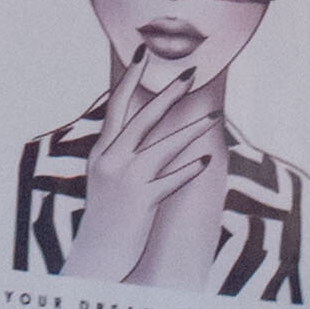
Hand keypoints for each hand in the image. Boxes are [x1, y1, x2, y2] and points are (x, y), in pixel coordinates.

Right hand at [72, 46, 222, 285]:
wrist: (96, 256)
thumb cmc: (106, 218)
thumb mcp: (104, 179)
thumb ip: (117, 154)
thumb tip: (135, 133)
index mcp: (102, 152)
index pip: (117, 106)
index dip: (129, 78)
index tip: (142, 52)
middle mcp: (111, 160)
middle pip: (142, 118)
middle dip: (168, 93)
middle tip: (190, 71)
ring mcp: (126, 181)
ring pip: (161, 147)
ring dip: (190, 131)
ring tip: (213, 117)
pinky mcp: (141, 202)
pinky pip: (170, 181)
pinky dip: (188, 171)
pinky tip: (205, 163)